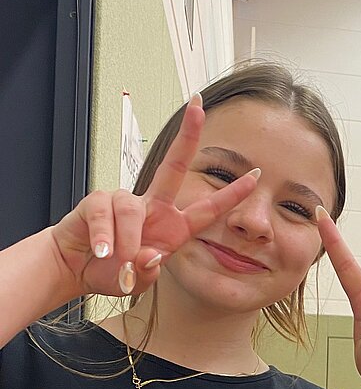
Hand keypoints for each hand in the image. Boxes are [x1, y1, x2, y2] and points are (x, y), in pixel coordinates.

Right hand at [50, 95, 259, 298]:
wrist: (76, 272)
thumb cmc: (112, 272)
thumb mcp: (138, 281)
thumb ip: (148, 272)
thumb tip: (149, 255)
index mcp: (173, 226)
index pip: (208, 209)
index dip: (231, 194)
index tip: (256, 176)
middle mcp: (153, 207)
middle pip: (173, 165)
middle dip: (187, 136)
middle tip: (199, 106)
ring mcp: (124, 201)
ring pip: (132, 209)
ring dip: (127, 240)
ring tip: (120, 261)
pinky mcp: (97, 201)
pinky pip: (104, 214)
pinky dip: (104, 237)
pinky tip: (102, 252)